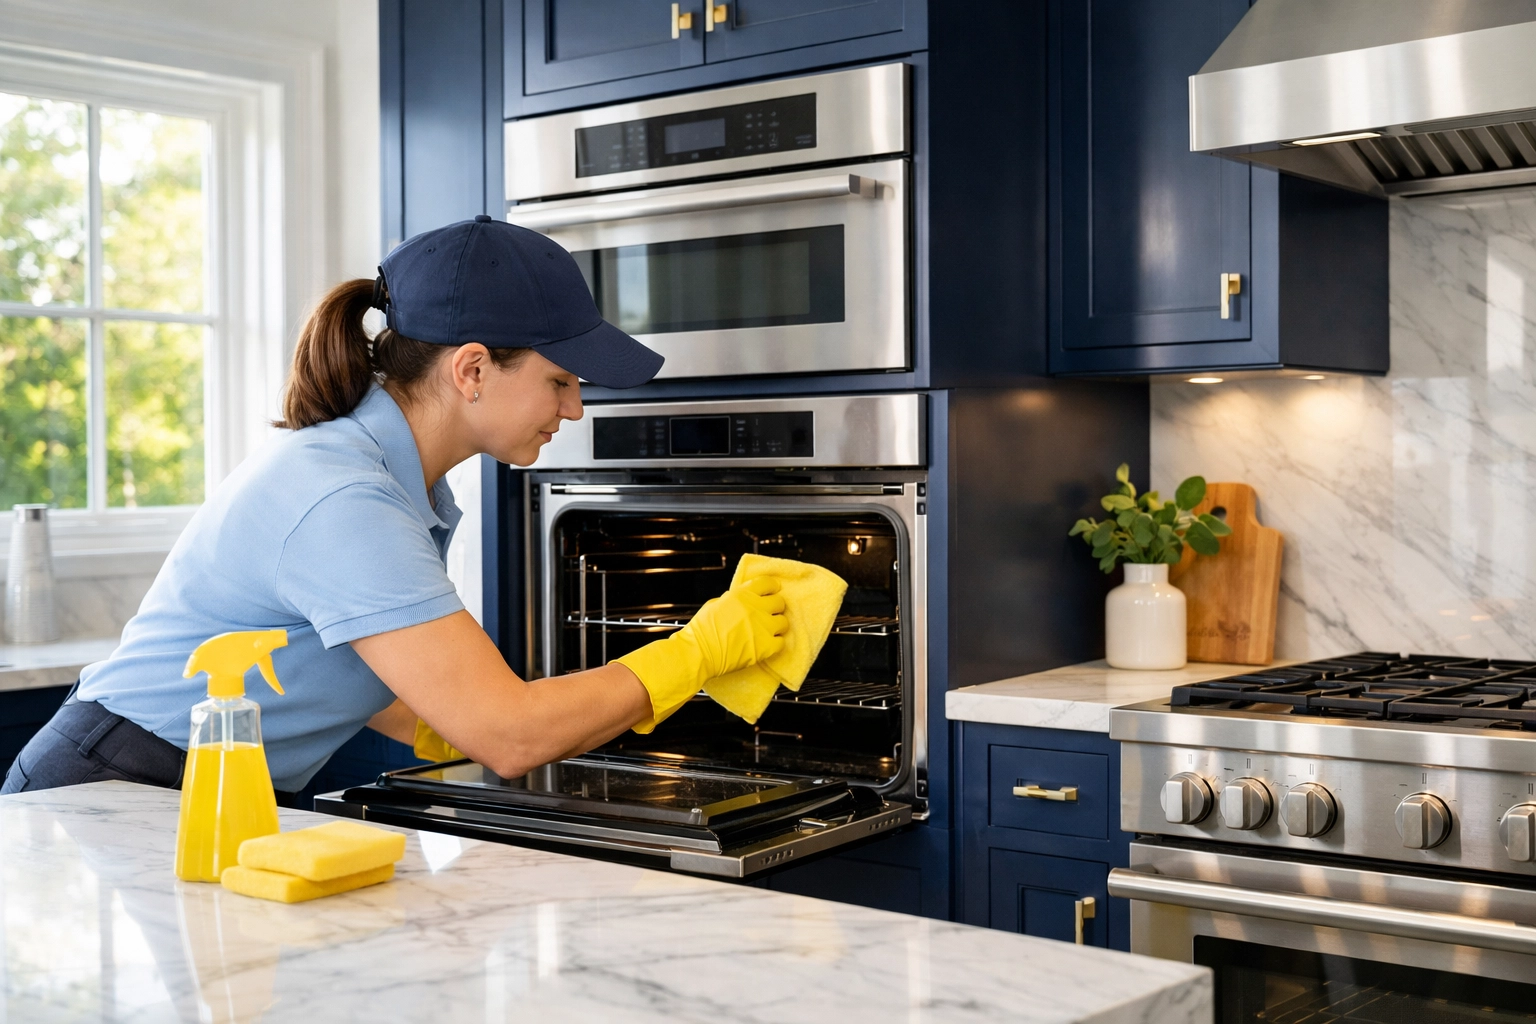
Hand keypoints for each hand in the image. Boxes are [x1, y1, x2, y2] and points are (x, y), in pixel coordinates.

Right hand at [614, 577, 787, 732]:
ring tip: (769, 631)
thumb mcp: (715, 604)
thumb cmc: (701, 630)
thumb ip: (734, 600)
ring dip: (777, 625)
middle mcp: (756, 608)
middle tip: (769, 613)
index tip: (772, 591)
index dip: (772, 587)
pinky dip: (776, 643)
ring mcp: (763, 627)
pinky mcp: (766, 647)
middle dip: (775, 607)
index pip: (768, 583)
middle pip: (779, 602)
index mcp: (742, 594)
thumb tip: (742, 602)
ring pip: (784, 622)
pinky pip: (781, 642)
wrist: (699, 653)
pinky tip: (768, 645)